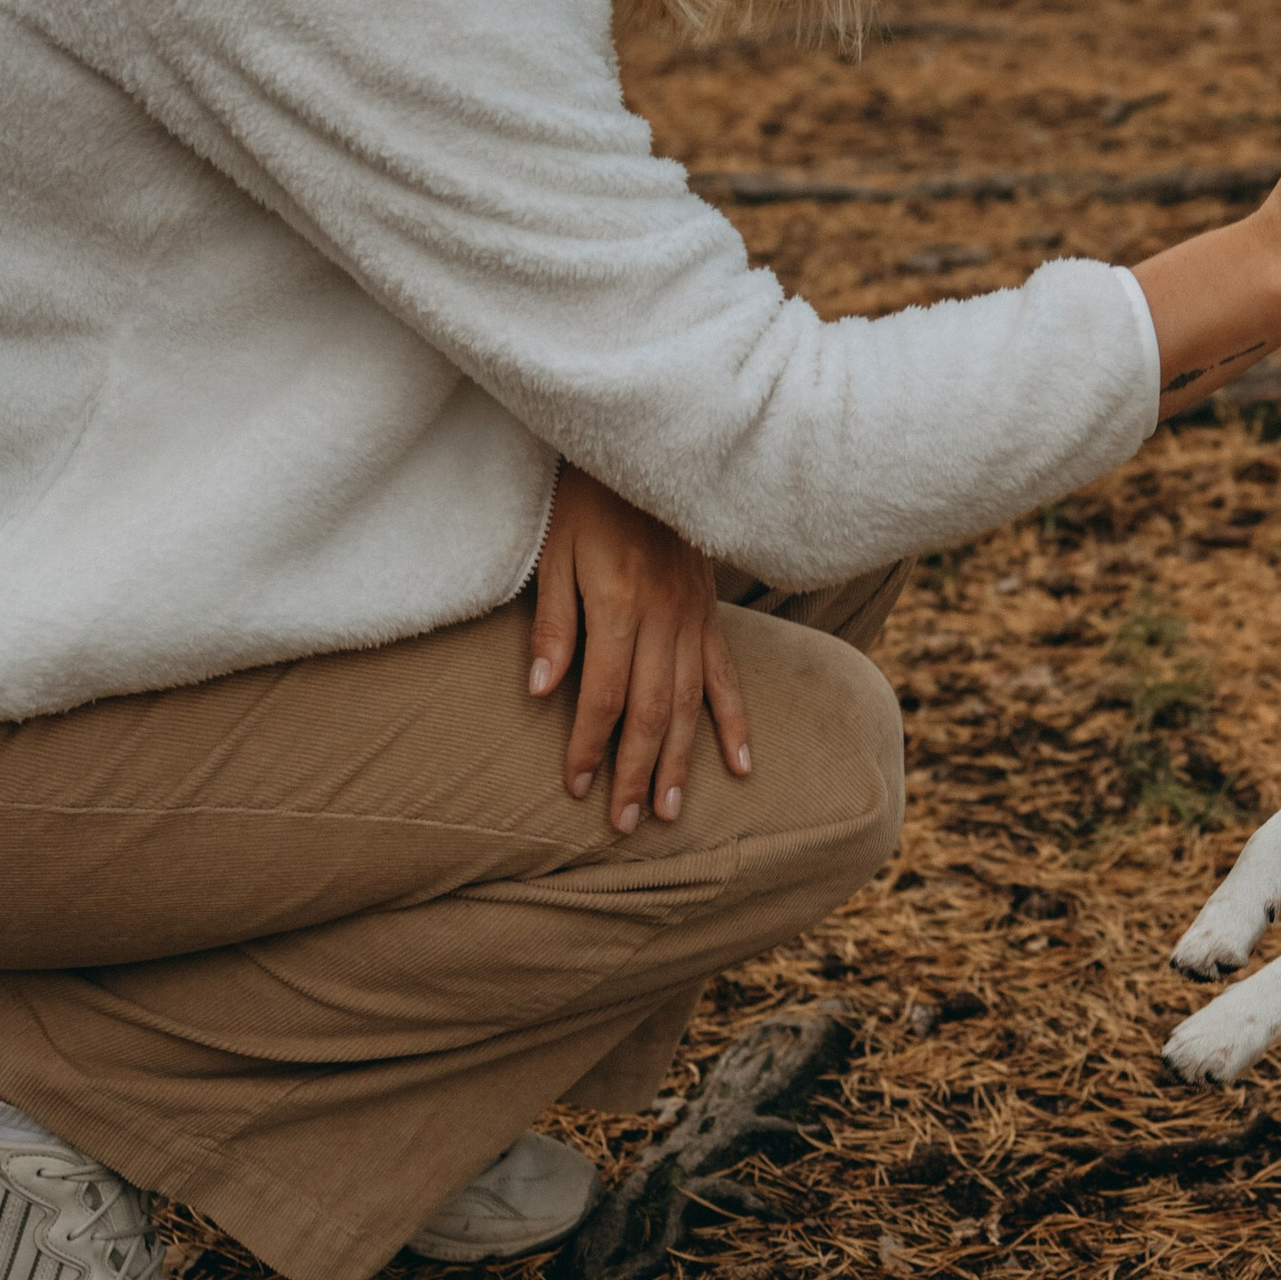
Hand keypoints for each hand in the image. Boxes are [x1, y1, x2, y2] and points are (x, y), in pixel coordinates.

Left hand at [529, 463, 750, 830]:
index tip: (576, 788)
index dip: (589, 745)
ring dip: (680, 762)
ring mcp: (693, 619)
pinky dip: (735, 722)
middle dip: (635, 772)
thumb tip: (540, 690)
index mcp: (619, 606)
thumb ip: (553, 624)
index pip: (603, 694)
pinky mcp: (708, 614)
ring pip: (689, 704)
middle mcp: (663, 619)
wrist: (646, 454)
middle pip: (652, 712)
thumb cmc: (587, 502)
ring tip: (669, 813)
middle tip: (622, 825)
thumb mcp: (555, 554)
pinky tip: (740, 765)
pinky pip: (726, 676)